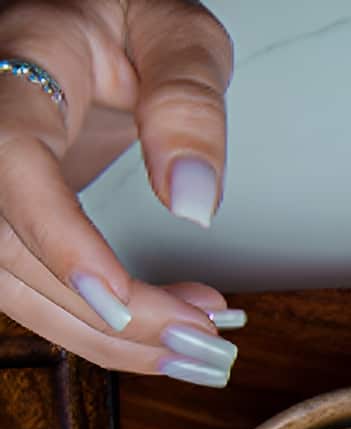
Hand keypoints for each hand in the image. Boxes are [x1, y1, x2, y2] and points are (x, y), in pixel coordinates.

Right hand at [0, 0, 238, 381]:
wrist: (87, 16)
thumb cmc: (132, 18)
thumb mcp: (177, 33)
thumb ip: (188, 103)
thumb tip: (192, 202)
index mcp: (21, 60)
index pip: (12, 159)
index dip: (57, 237)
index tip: (118, 297)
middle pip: (11, 243)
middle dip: (108, 314)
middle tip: (204, 340)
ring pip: (13, 282)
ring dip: (107, 336)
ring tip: (198, 345)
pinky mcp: (8, 211)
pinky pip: (31, 286)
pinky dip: (99, 326)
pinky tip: (167, 330)